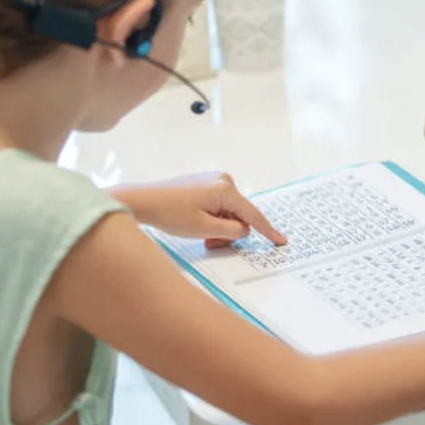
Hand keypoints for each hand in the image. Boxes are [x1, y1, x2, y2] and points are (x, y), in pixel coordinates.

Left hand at [111, 173, 285, 248]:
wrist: (143, 201)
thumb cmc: (169, 213)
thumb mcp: (204, 229)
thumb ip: (231, 232)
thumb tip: (244, 230)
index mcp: (226, 190)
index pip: (253, 215)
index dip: (267, 231)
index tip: (281, 241)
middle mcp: (224, 180)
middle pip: (240, 215)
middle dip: (230, 232)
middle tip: (210, 243)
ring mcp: (215, 180)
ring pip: (230, 213)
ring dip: (220, 228)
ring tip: (202, 235)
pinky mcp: (206, 184)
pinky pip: (220, 206)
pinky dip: (214, 219)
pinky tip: (199, 224)